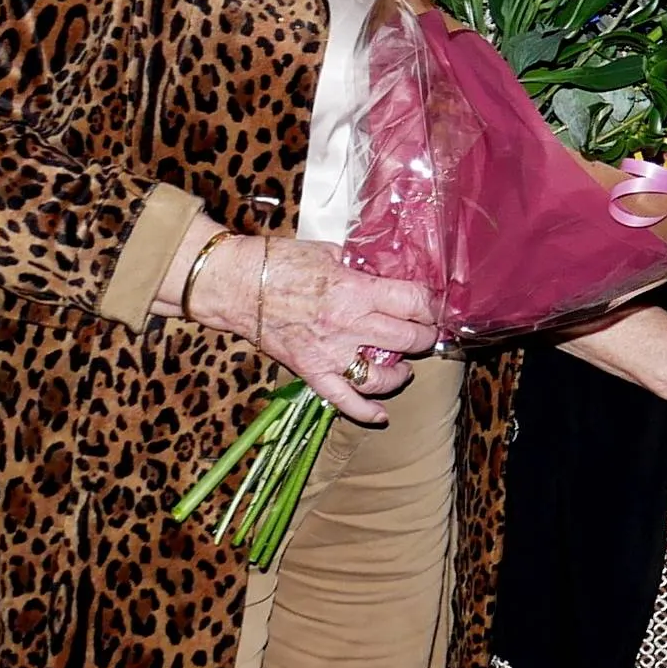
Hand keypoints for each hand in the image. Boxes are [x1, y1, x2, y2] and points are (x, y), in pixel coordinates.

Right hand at [196, 236, 435, 425]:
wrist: (234, 284)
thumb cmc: (278, 262)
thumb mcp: (329, 252)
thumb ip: (361, 267)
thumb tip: (387, 275)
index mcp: (355, 291)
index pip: (412, 302)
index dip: (430, 304)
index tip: (432, 305)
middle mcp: (347, 325)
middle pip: (407, 339)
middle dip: (424, 337)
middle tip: (424, 333)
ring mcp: (329, 352)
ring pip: (381, 377)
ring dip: (400, 375)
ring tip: (403, 368)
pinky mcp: (310, 370)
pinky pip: (342, 399)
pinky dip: (364, 411)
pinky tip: (381, 415)